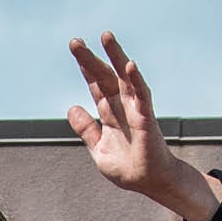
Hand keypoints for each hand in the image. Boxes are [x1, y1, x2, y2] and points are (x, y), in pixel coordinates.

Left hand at [64, 32, 221, 220]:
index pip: (96, 84)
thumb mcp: (99, 148)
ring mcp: (136, 109)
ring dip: (116, 56)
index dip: (85, 67)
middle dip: (91, 58)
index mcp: (110, 112)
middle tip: (74, 41)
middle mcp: (123, 106)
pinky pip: (142, 96)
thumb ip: (87, 129)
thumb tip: (72, 108)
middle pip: (105, 75)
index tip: (75, 48)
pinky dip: (136, 80)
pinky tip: (129, 65)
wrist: (150, 183)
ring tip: (106, 37)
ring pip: (125, 77)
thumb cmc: (128, 167)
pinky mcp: (147, 118)